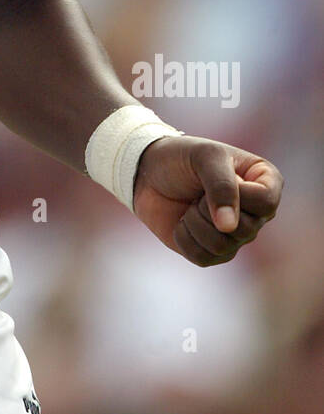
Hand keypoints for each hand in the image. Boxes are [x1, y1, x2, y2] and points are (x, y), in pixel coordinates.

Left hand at [132, 135, 281, 265]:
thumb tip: (229, 227)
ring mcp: (235, 234)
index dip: (238, 195)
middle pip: (246, 230)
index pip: (266, 202)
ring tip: (190, 205)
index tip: (217, 177)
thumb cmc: (182, 157)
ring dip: (195, 223)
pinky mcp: (213, 251)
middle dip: (209, 209)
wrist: (148, 172)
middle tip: (198, 192)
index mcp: (264, 181)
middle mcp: (256, 212)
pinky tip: (182, 221)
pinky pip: (203, 258)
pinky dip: (184, 238)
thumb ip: (222, 186)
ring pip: (222, 247)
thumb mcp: (205, 156)